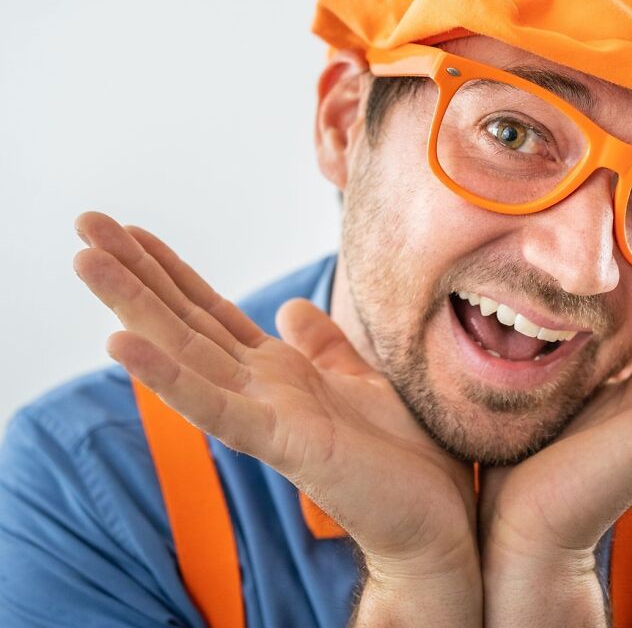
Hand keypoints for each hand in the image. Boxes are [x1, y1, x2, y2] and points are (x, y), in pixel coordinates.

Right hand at [73, 212, 480, 624]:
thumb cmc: (399, 453)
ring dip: (133, 308)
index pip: (210, 312)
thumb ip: (321, 345)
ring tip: (86, 262)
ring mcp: (264, 416)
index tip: (132, 231)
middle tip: (85, 223)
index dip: (171, 271)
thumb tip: (290, 308)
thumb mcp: (358, 378)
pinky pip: (217, 406)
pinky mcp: (284, 442)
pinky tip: (125, 345)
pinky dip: (169, 376)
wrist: (436, 516)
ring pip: (185, 353)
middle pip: (184, 321)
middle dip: (134, 273)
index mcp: (276, 372)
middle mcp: (258, 389)